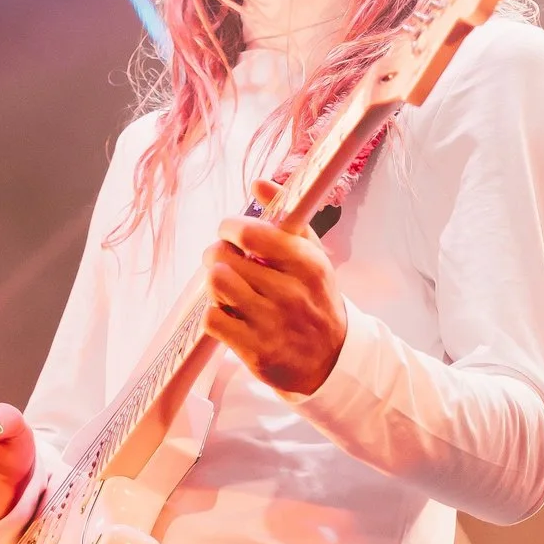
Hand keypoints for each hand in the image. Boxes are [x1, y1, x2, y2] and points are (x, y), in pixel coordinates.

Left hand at [203, 191, 348, 394]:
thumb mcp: (311, 255)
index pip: (252, 233)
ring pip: (217, 283)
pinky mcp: (255, 351)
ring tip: (227, 285)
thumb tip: (258, 183)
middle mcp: (291, 294)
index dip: (230, 227)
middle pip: (225, 256)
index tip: (230, 231)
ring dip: (214, 282)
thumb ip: (286, 217)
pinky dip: (215, 313)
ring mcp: (272, 324)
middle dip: (217, 253)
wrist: (331, 359)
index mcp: (307, 265)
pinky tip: (229, 312)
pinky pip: (212, 319)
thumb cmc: (314, 298)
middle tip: (224, 259)